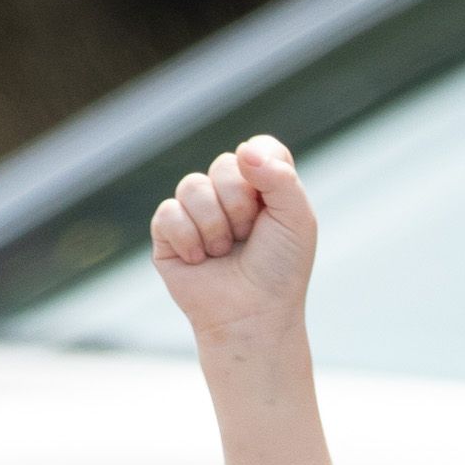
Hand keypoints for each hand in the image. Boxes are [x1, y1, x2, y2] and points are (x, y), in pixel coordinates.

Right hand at [150, 137, 319, 353]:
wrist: (252, 317)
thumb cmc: (280, 271)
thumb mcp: (297, 219)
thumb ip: (280, 176)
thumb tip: (243, 151)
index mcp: (263, 186)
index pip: (258, 148)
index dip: (262, 165)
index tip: (269, 198)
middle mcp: (228, 194)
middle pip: (223, 165)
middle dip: (239, 206)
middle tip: (248, 237)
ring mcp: (196, 212)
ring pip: (192, 186)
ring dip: (214, 226)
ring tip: (223, 252)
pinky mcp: (167, 234)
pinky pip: (169, 213)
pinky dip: (188, 239)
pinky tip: (200, 260)